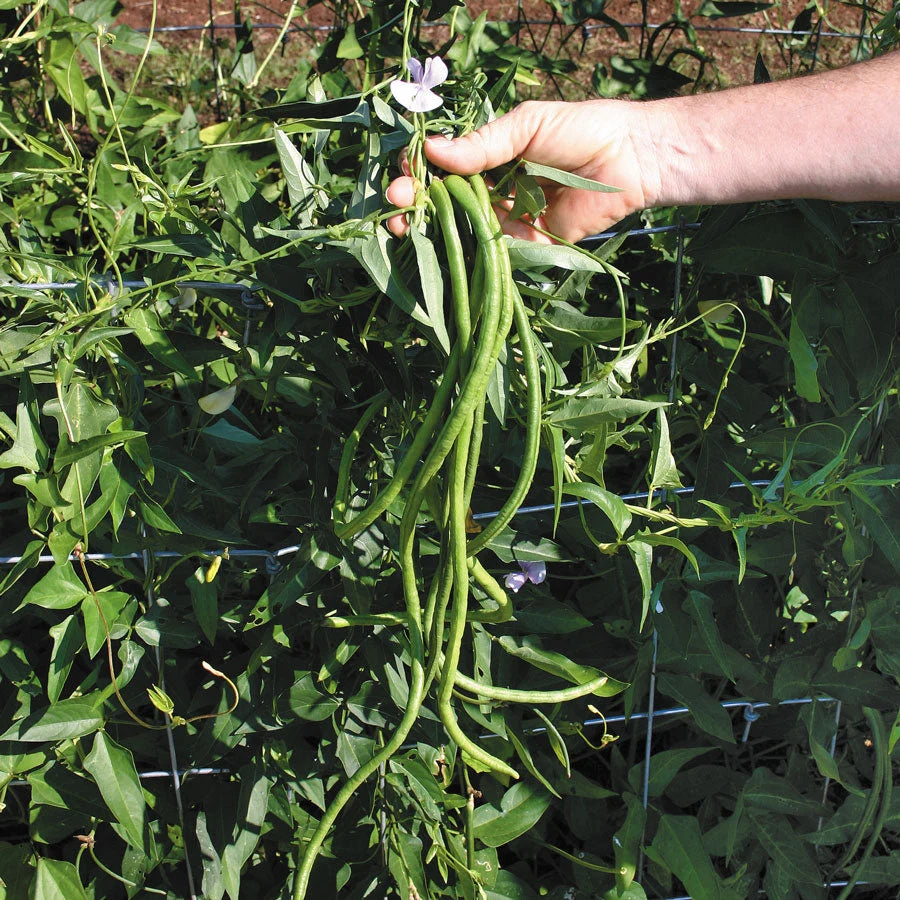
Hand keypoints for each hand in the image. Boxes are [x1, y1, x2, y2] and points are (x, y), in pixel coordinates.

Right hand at [385, 99, 655, 242]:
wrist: (631, 160)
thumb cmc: (582, 130)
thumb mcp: (526, 126)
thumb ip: (482, 143)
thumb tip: (432, 150)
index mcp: (490, 155)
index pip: (442, 165)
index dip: (418, 171)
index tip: (402, 175)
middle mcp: (493, 187)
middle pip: (443, 199)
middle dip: (414, 203)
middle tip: (395, 205)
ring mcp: (507, 218)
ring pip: (460, 227)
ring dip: (430, 229)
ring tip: (405, 227)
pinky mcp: (526, 244)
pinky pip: (492, 251)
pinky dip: (465, 251)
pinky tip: (439, 248)